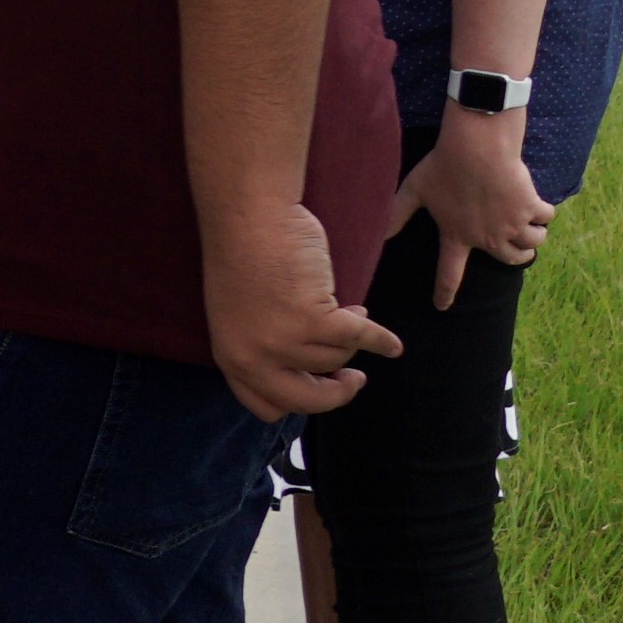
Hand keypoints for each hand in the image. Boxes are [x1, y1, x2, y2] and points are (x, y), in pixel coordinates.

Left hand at [200, 208, 401, 423]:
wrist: (249, 216)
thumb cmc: (246, 256)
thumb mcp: (240, 315)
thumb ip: (265, 345)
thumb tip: (314, 370)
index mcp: (231, 357)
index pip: (265, 406)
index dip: (298, 403)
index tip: (320, 389)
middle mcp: (253, 357)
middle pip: (307, 401)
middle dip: (337, 394)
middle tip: (352, 381)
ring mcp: (283, 342)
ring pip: (336, 359)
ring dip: (347, 337)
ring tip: (347, 308)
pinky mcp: (314, 320)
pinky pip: (360, 338)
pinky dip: (381, 339)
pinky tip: (391, 344)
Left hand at [395, 110, 552, 311]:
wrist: (477, 147)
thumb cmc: (444, 165)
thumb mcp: (415, 190)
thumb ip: (398, 214)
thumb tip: (376, 233)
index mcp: (457, 236)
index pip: (448, 273)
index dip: (444, 292)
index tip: (441, 306)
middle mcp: (487, 237)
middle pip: (512, 260)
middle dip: (517, 255)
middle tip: (515, 243)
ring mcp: (511, 225)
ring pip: (533, 242)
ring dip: (532, 234)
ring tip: (526, 220)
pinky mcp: (530, 208)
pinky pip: (546, 218)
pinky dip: (544, 211)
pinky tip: (534, 200)